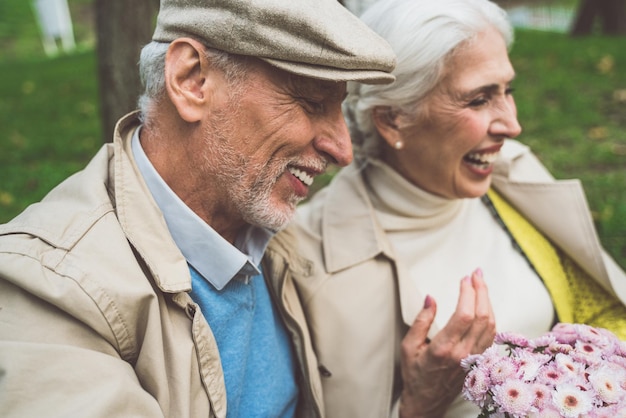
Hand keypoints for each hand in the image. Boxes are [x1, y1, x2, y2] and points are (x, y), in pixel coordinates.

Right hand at [398, 268, 495, 417]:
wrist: (427, 402)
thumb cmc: (415, 374)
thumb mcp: (409, 346)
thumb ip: (421, 321)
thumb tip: (430, 298)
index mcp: (444, 349)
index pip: (465, 315)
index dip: (468, 293)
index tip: (464, 279)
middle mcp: (463, 353)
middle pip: (483, 316)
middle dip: (482, 291)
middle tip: (477, 274)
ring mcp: (474, 358)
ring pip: (491, 324)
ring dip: (488, 301)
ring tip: (481, 285)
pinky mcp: (479, 360)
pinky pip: (491, 334)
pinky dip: (490, 315)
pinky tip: (484, 305)